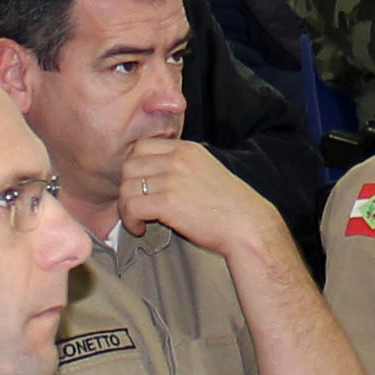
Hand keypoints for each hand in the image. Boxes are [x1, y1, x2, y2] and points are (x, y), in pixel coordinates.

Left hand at [118, 134, 283, 264]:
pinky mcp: (169, 202)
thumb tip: (161, 167)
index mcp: (187, 149)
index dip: (134, 168)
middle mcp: (178, 159)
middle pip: (129, 166)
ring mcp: (173, 179)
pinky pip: (132, 206)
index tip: (139, 186)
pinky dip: (130, 220)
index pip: (141, 146)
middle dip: (127, 188)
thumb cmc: (230, 206)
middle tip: (135, 205)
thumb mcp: (208, 170)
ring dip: (126, 207)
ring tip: (138, 220)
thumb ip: (184, 164)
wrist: (247, 226)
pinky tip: (141, 229)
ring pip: (127, 187)